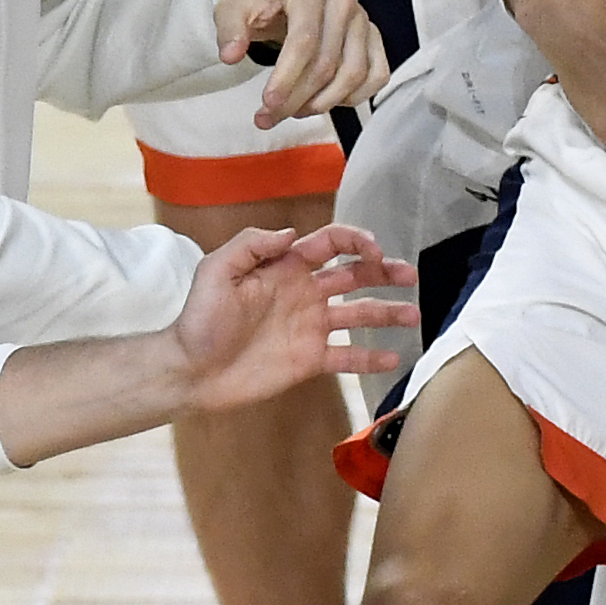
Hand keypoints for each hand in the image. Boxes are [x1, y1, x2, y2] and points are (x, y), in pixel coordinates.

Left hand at [171, 222, 418, 405]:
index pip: (331, 244)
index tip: (375, 252)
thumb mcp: (216, 271)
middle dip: (384, 271)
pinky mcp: (310, 360)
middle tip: (410, 275)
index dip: (356, 241)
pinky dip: (372, 358)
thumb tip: (293, 233)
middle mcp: (305, 294)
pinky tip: (394, 358)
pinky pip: (347, 356)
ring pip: (359, 314)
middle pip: (354, 275)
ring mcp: (310, 328)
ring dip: (388, 312)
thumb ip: (252, 246)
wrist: (191, 371)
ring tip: (414, 315)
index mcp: (286, 268)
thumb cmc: (200, 319)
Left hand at [217, 0, 390, 127]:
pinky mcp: (372, 37)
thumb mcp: (233, 7)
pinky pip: (376, 75)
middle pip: (327, 63)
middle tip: (270, 116)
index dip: (287, 77)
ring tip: (294, 111)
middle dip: (297, 98)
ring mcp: (361, 19)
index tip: (268, 103)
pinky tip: (326, 102)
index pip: (304, 41)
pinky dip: (355, 96)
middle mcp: (342, 1)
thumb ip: (229, 29)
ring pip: (354, 74)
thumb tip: (231, 55)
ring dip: (324, 102)